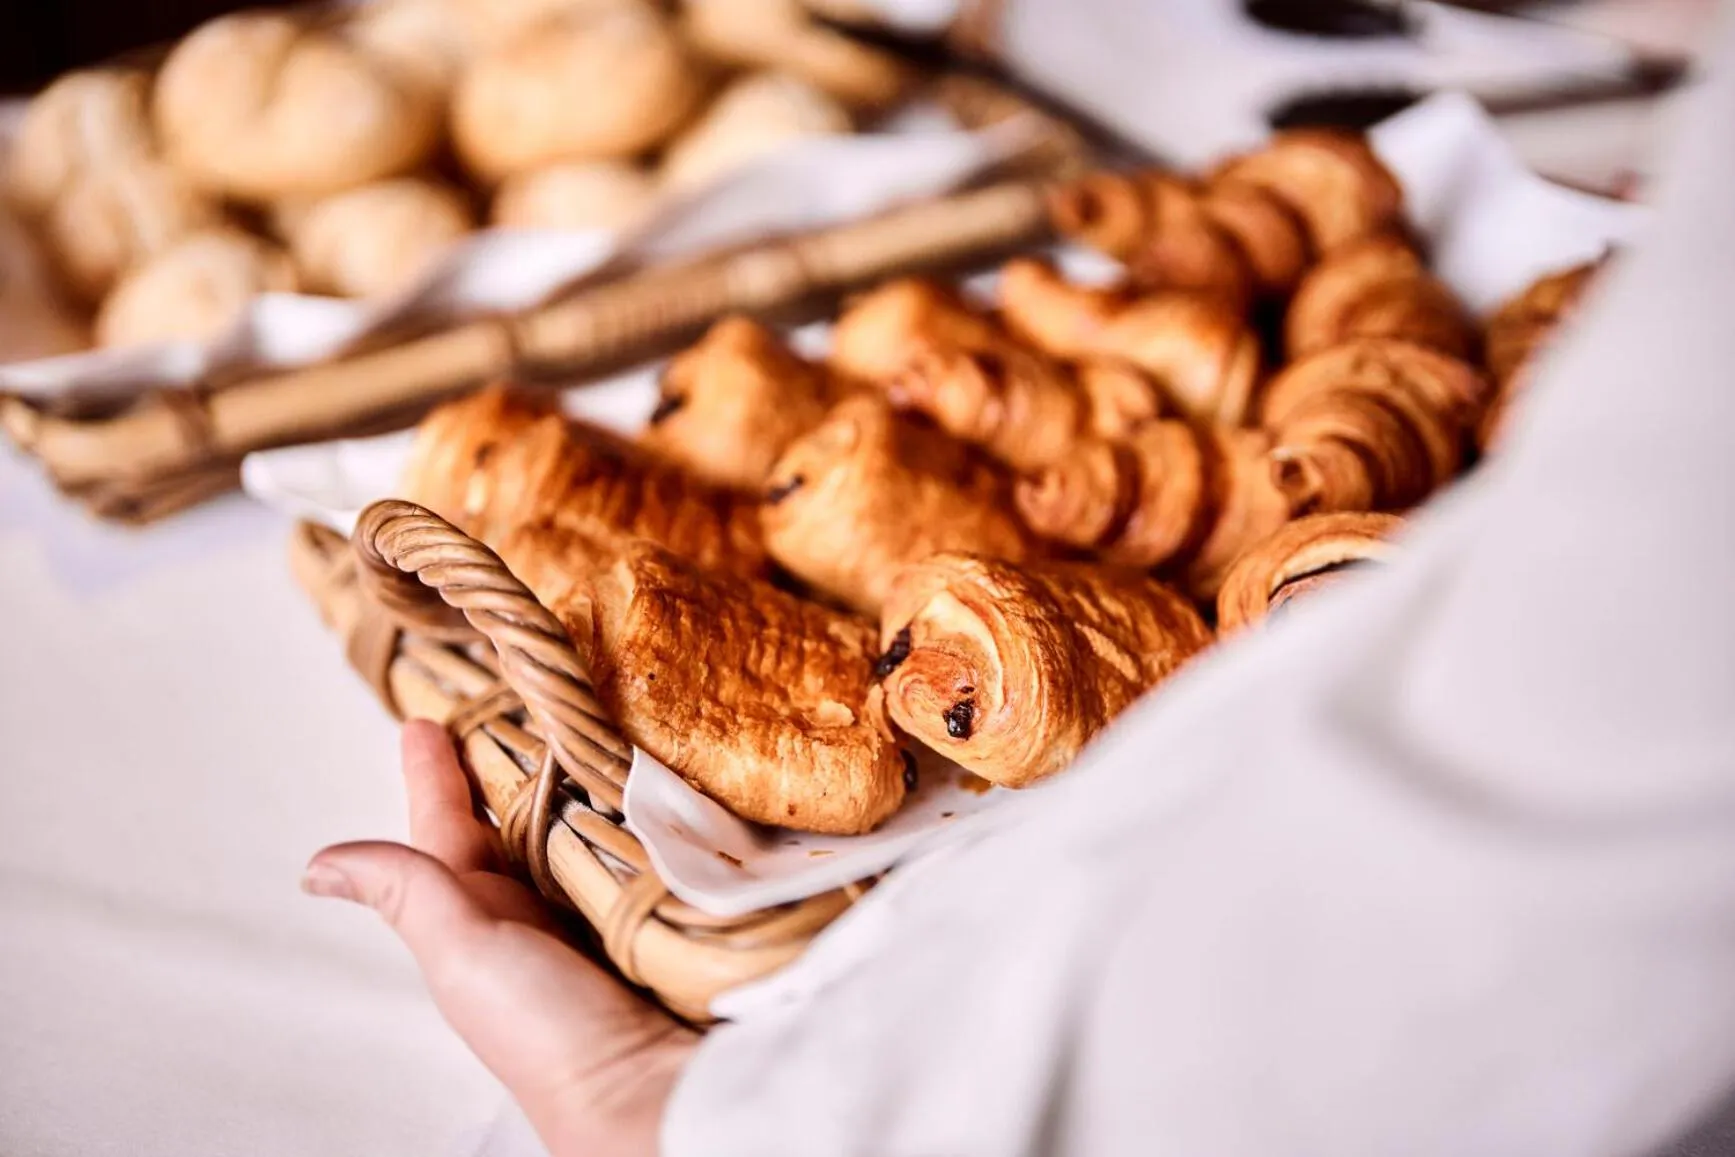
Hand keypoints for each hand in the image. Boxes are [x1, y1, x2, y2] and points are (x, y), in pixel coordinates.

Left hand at [304, 720, 695, 1156]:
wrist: (645, 1084)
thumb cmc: (543, 1029)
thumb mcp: (461, 951)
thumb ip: (407, 892)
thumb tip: (317, 866)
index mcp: (476, 917)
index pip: (446, 828)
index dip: (432, 776)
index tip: (422, 721)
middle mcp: (531, 908)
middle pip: (511, 817)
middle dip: (504, 759)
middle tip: (503, 693)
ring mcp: (593, 909)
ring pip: (572, 825)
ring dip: (570, 776)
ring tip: (568, 716)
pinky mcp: (651, 906)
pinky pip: (631, 844)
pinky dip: (628, 810)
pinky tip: (638, 776)